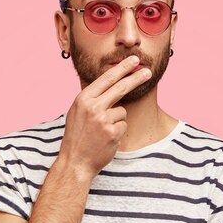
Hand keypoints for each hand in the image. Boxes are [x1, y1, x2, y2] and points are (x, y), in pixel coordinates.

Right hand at [57, 55, 151, 180]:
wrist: (75, 162)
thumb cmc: (77, 137)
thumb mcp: (77, 112)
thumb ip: (92, 99)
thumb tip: (112, 84)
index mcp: (83, 99)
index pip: (106, 79)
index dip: (122, 68)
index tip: (133, 60)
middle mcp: (93, 107)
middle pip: (120, 88)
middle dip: (136, 78)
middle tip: (148, 72)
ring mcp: (104, 120)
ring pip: (122, 111)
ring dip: (116, 120)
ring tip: (102, 132)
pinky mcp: (113, 133)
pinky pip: (123, 125)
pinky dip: (117, 132)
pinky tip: (106, 139)